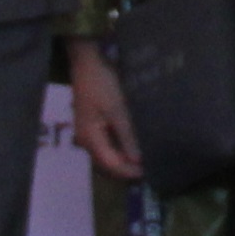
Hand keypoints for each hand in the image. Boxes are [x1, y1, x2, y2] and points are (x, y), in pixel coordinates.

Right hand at [66, 39, 142, 180]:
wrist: (88, 63)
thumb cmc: (102, 85)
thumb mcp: (117, 110)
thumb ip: (127, 137)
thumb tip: (137, 160)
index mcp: (90, 138)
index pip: (110, 164)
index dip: (128, 171)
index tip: (147, 172)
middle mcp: (86, 140)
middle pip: (106, 163)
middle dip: (126, 168)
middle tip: (148, 169)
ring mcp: (88, 133)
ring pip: (107, 154)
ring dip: (124, 159)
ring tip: (144, 159)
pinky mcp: (93, 125)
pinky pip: (107, 144)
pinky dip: (120, 148)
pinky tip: (134, 145)